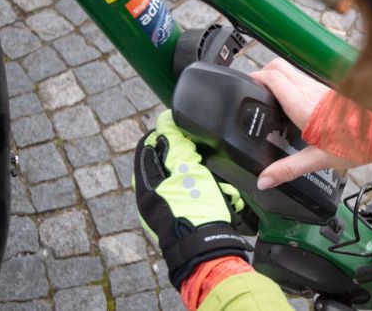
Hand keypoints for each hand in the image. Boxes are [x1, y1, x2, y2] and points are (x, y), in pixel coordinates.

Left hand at [133, 111, 251, 288]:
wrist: (210, 251)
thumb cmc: (195, 212)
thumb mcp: (186, 170)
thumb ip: (175, 144)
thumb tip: (165, 120)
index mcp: (147, 187)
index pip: (149, 149)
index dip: (167, 135)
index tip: (186, 129)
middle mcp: (154, 200)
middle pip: (173, 165)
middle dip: (195, 160)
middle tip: (209, 161)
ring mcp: (171, 212)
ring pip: (191, 182)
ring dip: (210, 180)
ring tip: (221, 187)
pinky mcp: (189, 221)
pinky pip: (202, 199)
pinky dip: (215, 196)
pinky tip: (225, 200)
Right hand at [249, 59, 361, 188]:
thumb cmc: (359, 145)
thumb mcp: (319, 160)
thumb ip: (288, 169)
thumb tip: (264, 179)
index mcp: (304, 107)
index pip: (273, 77)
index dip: (254, 78)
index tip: (243, 88)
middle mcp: (311, 92)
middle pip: (279, 66)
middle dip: (261, 74)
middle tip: (252, 91)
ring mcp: (321, 88)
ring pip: (291, 70)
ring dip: (277, 78)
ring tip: (268, 99)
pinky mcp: (328, 91)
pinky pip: (303, 79)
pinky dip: (291, 84)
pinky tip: (291, 105)